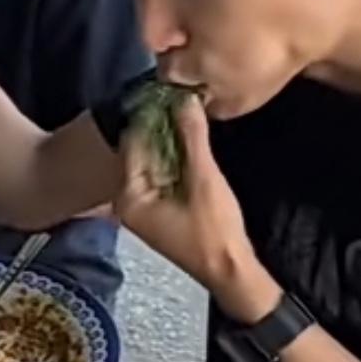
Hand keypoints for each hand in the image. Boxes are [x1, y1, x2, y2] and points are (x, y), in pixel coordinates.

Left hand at [115, 96, 279, 321]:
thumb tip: (185, 99)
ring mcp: (144, 205)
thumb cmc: (215, 231)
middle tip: (178, 95)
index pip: (132, 144)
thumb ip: (193, 138)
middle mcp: (129, 200)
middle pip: (141, 151)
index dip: (149, 116)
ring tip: (186, 108)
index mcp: (129, 196)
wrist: (231, 271)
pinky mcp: (160, 207)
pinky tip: (190, 136)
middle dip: (160, 126)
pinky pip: (163, 173)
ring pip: (153, 161)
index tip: (165, 90)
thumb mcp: (205, 180)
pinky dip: (175, 157)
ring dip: (169, 139)